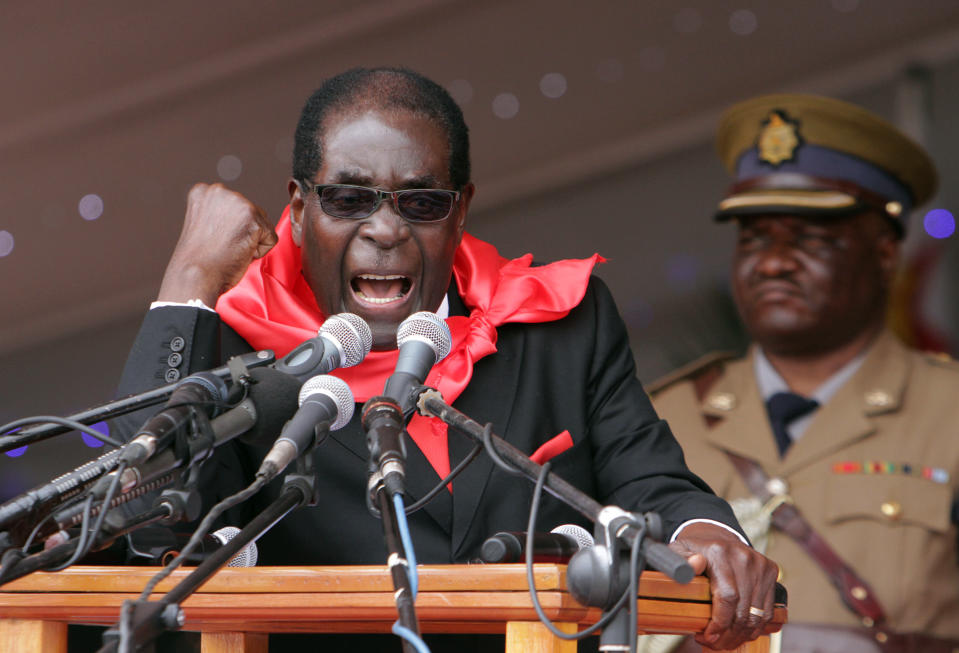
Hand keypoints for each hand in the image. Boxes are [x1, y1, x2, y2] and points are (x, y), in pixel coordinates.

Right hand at [158, 183, 277, 305]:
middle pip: (252, 213)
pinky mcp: (254, 220)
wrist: (194, 277)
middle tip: (221, 247)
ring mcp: (239, 203)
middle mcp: (221, 191)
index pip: (235, 208)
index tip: (212, 240)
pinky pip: (270, 239)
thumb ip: (220, 214)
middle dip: (242, 233)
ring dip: (251, 241)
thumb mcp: (203, 224)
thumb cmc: (198, 260)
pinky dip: (259, 252)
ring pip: (263, 225)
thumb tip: (241, 218)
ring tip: (228, 250)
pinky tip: (238, 254)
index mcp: (204, 191)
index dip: (228, 230)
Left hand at [669, 522, 779, 650]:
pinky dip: (753, 628)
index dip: (720, 621)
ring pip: (757, 615)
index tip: (708, 636)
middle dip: (728, 634)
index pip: (728, 596)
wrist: (718, 537)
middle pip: (743, 610)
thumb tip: (694, 565)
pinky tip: (738, 633)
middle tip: (713, 643)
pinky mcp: (771, 572)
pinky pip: (766, 611)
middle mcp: (743, 557)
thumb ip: (679, 560)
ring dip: (741, 635)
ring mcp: (760, 565)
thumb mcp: (678, 551)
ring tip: (724, 641)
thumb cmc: (695, 550)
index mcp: (720, 552)